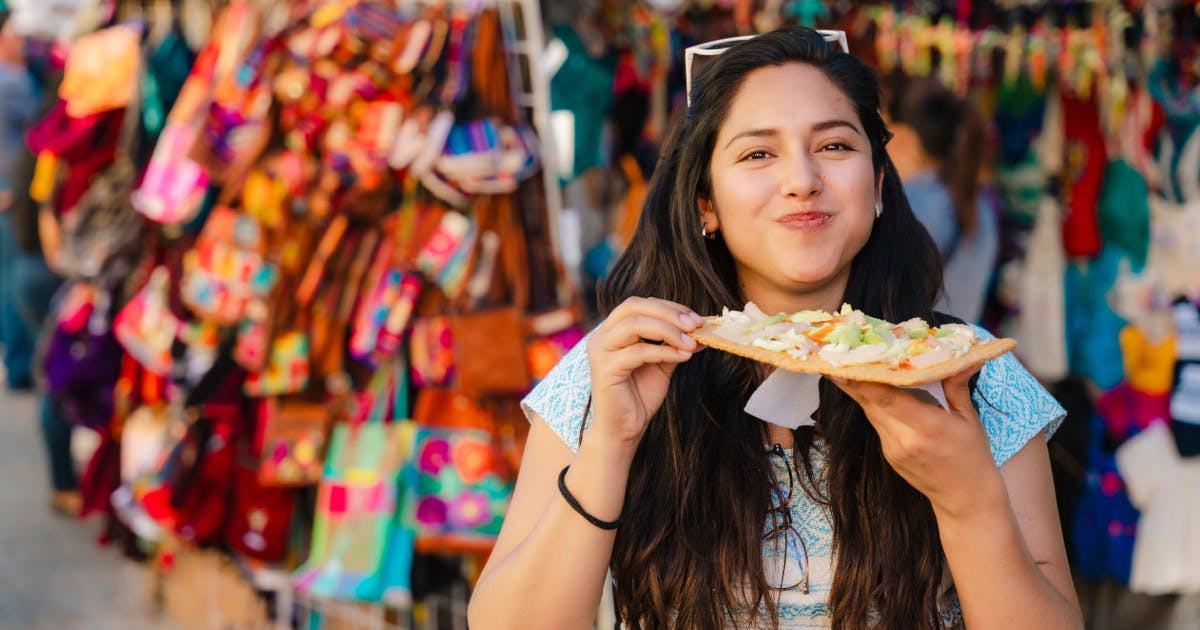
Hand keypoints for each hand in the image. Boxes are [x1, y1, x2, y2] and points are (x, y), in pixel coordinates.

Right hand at [586, 297, 704, 451]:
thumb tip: (702, 329)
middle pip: (634, 306)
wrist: (623, 429)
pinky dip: (664, 351)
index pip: (640, 304)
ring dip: (668, 330)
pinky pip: (638, 351)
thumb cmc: (639, 396)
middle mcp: (601, 336)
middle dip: (668, 313)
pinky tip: (683, 357)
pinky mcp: (605, 368)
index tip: (696, 318)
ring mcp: (600, 350)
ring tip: (691, 343)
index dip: (669, 307)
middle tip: (695, 325)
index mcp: (613, 330)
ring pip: (634, 324)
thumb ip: (675, 344)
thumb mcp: (662, 363)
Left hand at [830, 364, 1004, 517]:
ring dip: (862, 390)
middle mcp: (904, 439)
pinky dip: (874, 406)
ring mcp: (892, 449)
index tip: (843, 364)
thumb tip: (965, 357)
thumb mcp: (970, 419)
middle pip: (871, 403)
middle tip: (840, 355)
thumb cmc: (972, 456)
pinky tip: (872, 390)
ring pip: (870, 412)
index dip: (862, 381)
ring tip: (849, 366)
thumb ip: (957, 387)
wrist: (965, 498)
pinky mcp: (888, 455)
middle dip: (854, 379)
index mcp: (927, 427)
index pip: (887, 399)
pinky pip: (877, 423)